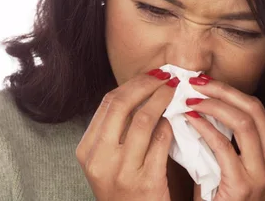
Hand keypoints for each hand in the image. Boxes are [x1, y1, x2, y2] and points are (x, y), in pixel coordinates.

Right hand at [76, 69, 178, 200]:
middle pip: (121, 105)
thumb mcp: (109, 162)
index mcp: (87, 151)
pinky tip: (177, 118)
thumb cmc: (124, 190)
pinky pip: (161, 141)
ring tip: (175, 91)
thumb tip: (142, 92)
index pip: (107, 104)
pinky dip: (171, 125)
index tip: (151, 75)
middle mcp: (99, 160)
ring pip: (143, 120)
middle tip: (166, 76)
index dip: (132, 84)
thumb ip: (117, 132)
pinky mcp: (145, 181)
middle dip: (147, 84)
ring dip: (163, 100)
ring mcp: (121, 171)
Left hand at [185, 76, 264, 200]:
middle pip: (253, 109)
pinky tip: (188, 121)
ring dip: (213, 106)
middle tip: (194, 83)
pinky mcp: (244, 186)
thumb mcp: (230, 165)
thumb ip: (225, 138)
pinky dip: (204, 129)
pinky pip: (224, 147)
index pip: (256, 110)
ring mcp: (264, 175)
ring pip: (244, 122)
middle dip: (222, 91)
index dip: (229, 91)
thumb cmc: (220, 199)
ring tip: (190, 100)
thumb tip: (200, 102)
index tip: (204, 83)